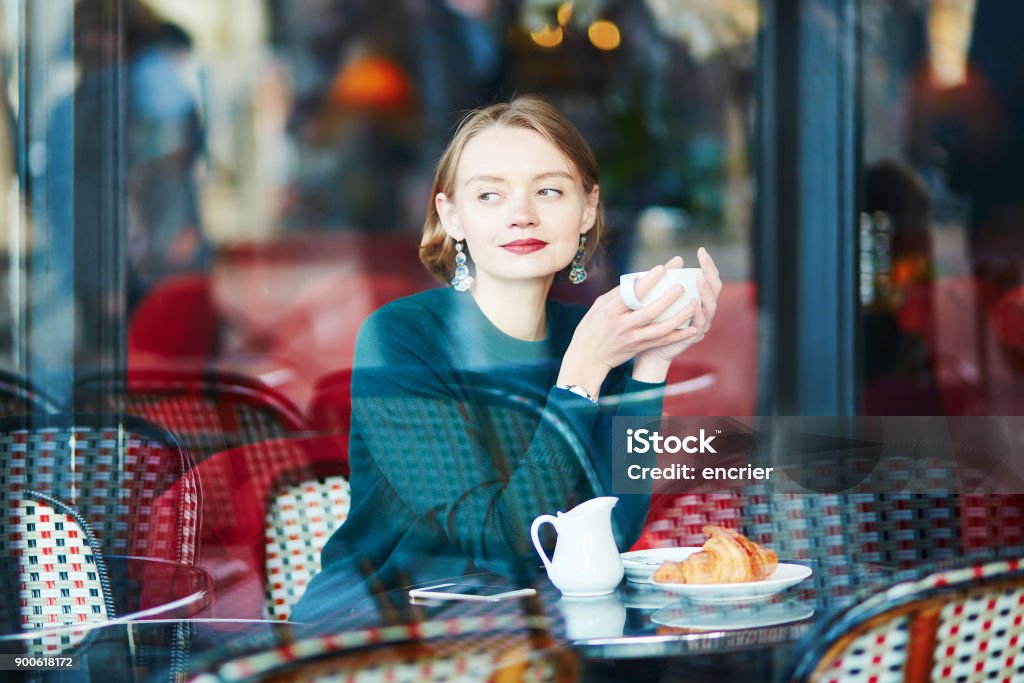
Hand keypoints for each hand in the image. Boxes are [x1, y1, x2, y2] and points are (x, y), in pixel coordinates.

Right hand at [558, 255, 701, 396]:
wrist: (588, 357)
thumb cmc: (592, 327)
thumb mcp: (598, 306)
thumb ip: (617, 294)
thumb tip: (639, 279)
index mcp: (611, 311)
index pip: (632, 294)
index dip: (649, 281)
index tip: (663, 268)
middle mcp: (623, 325)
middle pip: (649, 311)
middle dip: (667, 298)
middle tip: (682, 286)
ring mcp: (632, 338)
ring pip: (659, 328)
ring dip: (678, 318)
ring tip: (692, 306)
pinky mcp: (639, 348)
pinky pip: (662, 341)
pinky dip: (678, 335)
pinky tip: (692, 328)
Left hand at [634, 247, 721, 372]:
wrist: (650, 347)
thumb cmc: (655, 320)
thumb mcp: (659, 299)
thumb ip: (665, 284)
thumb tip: (670, 262)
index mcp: (698, 298)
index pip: (708, 278)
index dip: (708, 265)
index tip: (701, 251)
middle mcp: (704, 310)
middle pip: (715, 289)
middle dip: (710, 273)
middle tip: (704, 260)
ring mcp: (701, 323)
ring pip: (710, 306)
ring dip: (706, 292)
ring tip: (700, 280)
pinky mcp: (694, 336)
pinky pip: (699, 324)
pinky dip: (697, 313)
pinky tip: (694, 304)